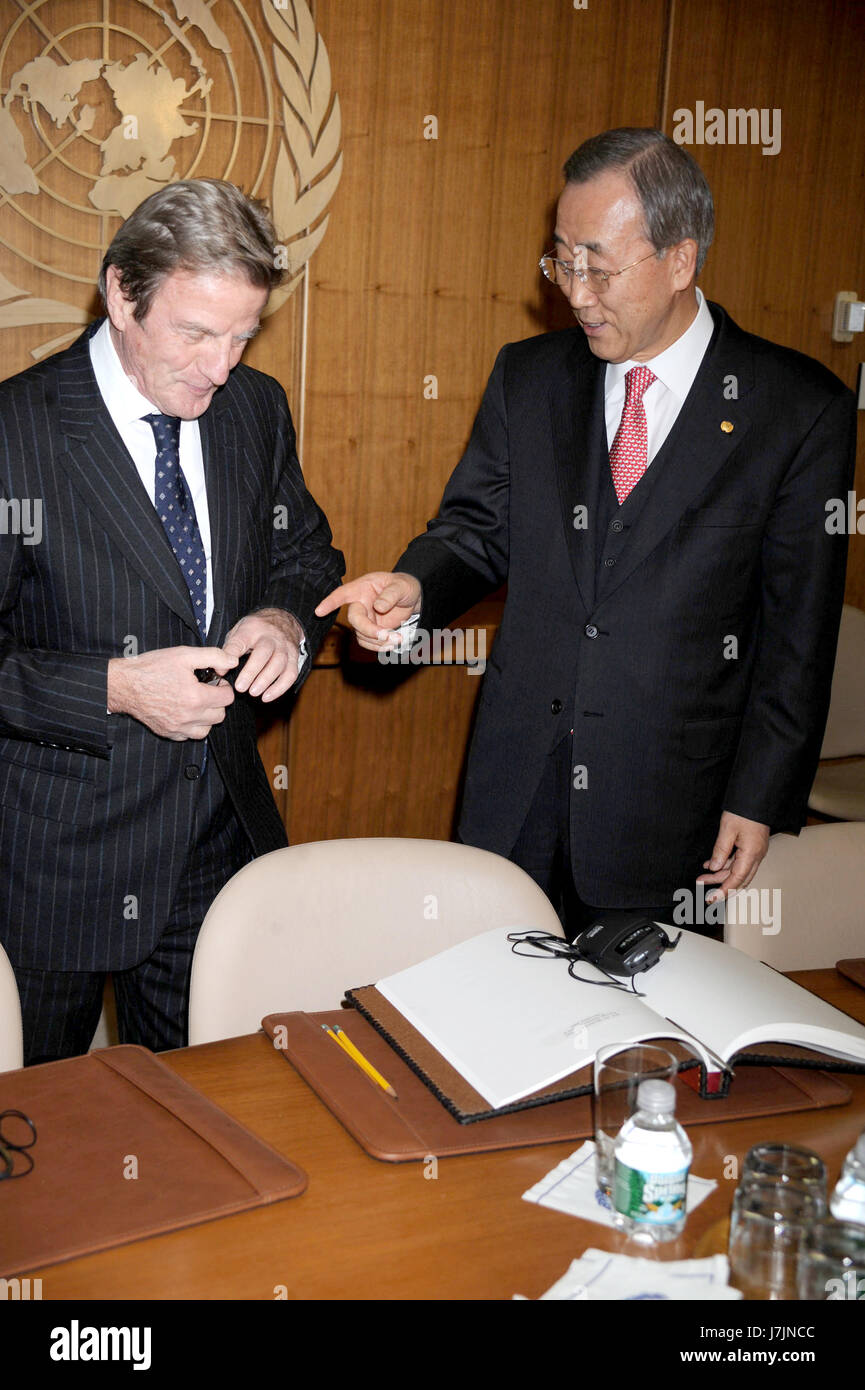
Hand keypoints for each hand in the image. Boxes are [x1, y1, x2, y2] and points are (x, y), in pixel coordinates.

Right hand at [108, 646, 236, 739]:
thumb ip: (213, 657)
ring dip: (207, 716)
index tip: (214, 680)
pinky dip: (192, 726)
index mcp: (196, 697)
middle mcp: (189, 716)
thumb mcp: (184, 655)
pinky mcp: (168, 733)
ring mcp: (178, 727)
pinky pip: (190, 735)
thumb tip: (233, 662)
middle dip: (217, 701)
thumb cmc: (152, 667)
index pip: (228, 698)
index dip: (224, 686)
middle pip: (220, 715)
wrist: (124, 684)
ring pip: (207, 728)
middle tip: (206, 689)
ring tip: (196, 701)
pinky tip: (185, 711)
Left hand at [222, 608, 303, 702]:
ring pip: (279, 664)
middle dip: (252, 672)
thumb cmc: (255, 630)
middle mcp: (270, 637)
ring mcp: (285, 647)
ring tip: (253, 693)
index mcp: (252, 628)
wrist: (282, 620)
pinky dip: (280, 688)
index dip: (231, 655)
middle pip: (263, 652)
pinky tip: (267, 696)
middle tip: (240, 687)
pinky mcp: (294, 658)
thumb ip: (229, 650)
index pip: (240, 640)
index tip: (222, 669)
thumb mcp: (238, 632)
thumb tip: (220, 671)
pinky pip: (291, 674)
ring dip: (266, 681)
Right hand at [315, 571, 421, 650]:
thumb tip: (378, 607)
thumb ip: (390, 595)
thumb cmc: (404, 586)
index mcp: (363, 589)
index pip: (342, 594)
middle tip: (387, 635)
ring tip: (398, 639)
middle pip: (354, 620)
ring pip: (361, 635)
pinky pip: (368, 643)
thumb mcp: (401, 586)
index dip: (330, 603)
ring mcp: (364, 619)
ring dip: (378, 641)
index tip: (319, 611)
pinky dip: (380, 646)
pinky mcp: (370, 631)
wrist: (412, 599)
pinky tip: (393, 643)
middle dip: (369, 630)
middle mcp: (360, 604)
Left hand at [697, 811, 769, 903]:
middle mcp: (756, 855)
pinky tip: (711, 864)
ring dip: (721, 874)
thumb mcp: (728, 829)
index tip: (712, 898)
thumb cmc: (744, 811)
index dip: (724, 890)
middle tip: (703, 887)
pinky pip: (739, 861)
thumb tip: (715, 868)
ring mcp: (756, 851)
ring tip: (703, 875)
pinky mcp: (752, 847)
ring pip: (738, 870)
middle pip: (738, 878)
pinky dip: (725, 865)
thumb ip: (721, 850)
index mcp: (752, 853)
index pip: (737, 879)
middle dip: (721, 885)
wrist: (757, 798)